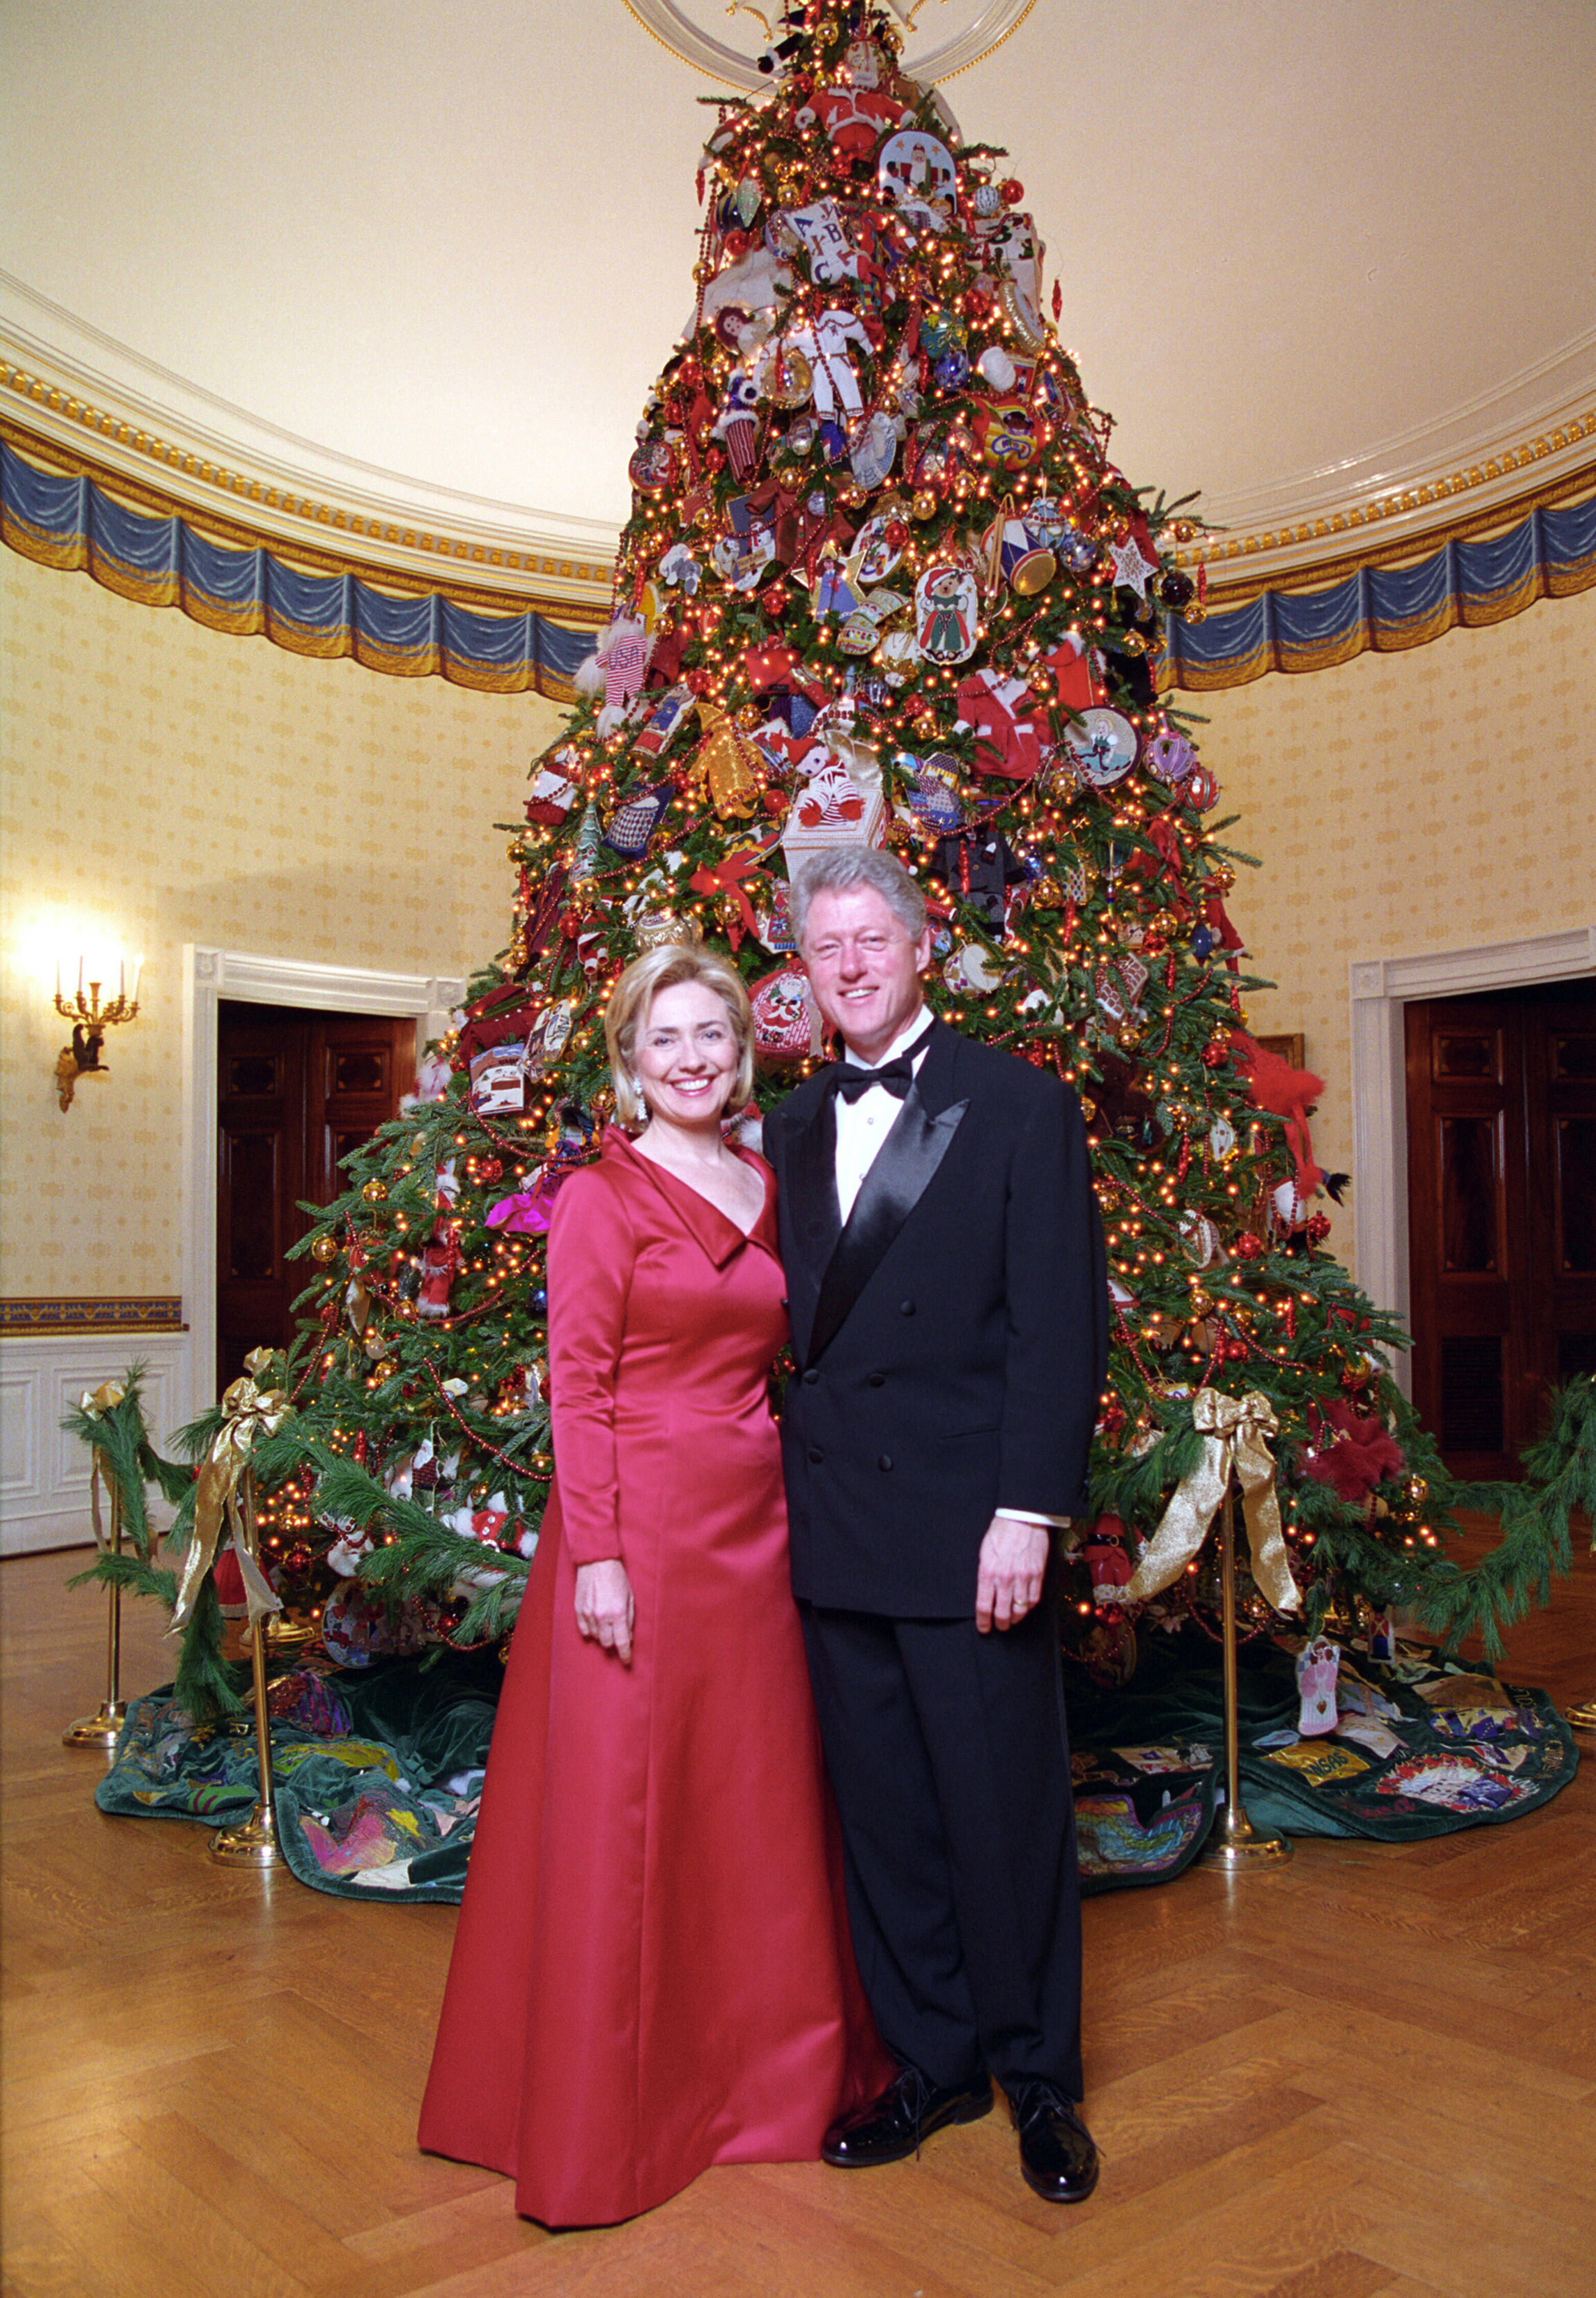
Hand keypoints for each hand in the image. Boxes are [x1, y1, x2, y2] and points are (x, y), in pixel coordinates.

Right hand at [574, 1559, 634, 1665]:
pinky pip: (584, 1630)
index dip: (625, 1654)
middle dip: (613, 1641)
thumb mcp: (630, 1597)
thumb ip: (629, 1619)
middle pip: (607, 1643)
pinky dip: (590, 1629)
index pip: (621, 1642)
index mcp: (618, 1613)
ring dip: (602, 1633)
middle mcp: (602, 1616)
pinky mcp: (578, 1610)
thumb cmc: (617, 1577)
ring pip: (595, 1637)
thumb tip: (627, 1637)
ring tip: (606, 1620)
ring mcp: (588, 1613)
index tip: (627, 1661)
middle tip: (616, 1632)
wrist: (597, 1562)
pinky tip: (595, 1620)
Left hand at [975, 1515, 1049, 1633]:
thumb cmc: (1000, 1533)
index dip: (983, 1621)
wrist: (1022, 1518)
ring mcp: (1023, 1577)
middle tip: (999, 1626)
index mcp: (988, 1572)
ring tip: (1011, 1619)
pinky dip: (1028, 1607)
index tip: (984, 1628)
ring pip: (1020, 1610)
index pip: (984, 1606)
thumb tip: (985, 1595)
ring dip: (1015, 1619)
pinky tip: (1024, 1606)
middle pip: (1002, 1613)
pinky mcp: (1037, 1574)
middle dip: (1000, 1624)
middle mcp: (1005, 1577)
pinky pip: (1034, 1599)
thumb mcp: (984, 1553)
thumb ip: (985, 1575)